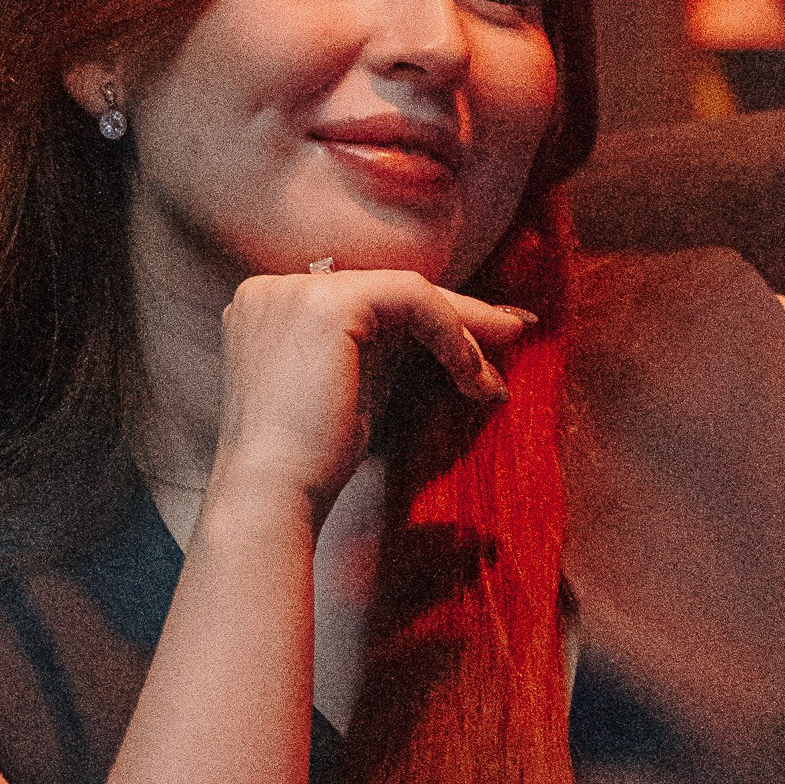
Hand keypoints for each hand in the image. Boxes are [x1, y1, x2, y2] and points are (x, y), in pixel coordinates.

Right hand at [205, 267, 533, 526]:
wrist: (273, 495)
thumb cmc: (311, 461)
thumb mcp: (350, 385)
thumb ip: (381, 346)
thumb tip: (448, 330)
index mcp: (272, 306)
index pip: (366, 300)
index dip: (427, 317)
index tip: (477, 345)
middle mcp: (276, 289)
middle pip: (387, 292)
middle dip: (457, 316)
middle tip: (512, 333)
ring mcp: (296, 291)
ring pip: (405, 292)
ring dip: (461, 333)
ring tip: (492, 380)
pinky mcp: (328, 304)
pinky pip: (412, 299)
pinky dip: (450, 332)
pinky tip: (469, 372)